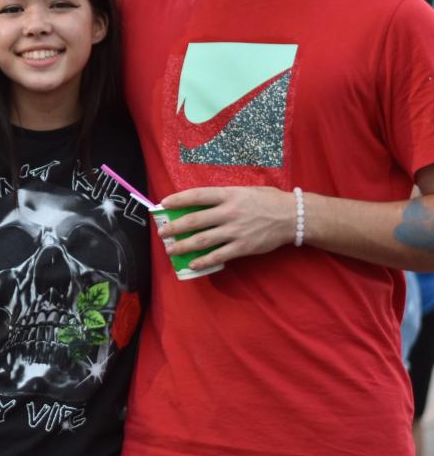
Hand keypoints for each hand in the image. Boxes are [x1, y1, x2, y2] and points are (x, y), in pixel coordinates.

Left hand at [157, 186, 297, 270]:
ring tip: (171, 250)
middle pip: (194, 220)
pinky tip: (192, 264)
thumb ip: (224, 196)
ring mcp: (235, 231)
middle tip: (162, 233)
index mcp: (228, 195)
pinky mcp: (243, 247)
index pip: (196, 196)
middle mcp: (229, 212)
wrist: (293, 216)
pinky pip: (219, 256)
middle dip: (174, 227)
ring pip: (202, 240)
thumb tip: (200, 202)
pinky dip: (203, 261)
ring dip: (183, 246)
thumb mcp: (244, 190)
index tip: (163, 204)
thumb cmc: (268, 200)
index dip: (178, 200)